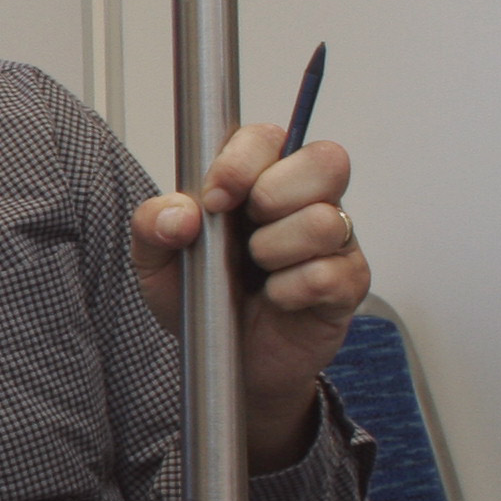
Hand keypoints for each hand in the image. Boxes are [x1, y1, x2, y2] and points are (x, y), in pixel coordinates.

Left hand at [128, 123, 368, 471]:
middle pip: (325, 160)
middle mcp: (304, 200)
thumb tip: (178, 212)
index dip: (241, 163)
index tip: (214, 199)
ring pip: (327, 220)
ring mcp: (334, 240)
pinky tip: (276, 299)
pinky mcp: (348, 284)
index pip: (268, 138)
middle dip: (274, 196)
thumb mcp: (156, 263)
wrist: (227, 362)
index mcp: (259, 178)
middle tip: (246, 233)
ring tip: (258, 271)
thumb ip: (152, 226)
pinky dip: (292, 290)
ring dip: (277, 249)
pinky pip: (331, 273)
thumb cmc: (202, 299)